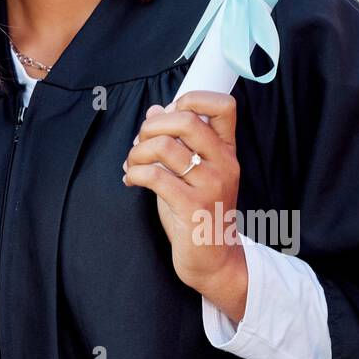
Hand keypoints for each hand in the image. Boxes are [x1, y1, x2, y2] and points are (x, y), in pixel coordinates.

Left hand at [122, 92, 245, 305]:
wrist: (214, 260)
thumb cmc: (199, 213)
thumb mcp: (192, 172)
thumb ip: (178, 141)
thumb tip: (156, 110)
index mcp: (227, 150)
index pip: (224, 105)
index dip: (192, 98)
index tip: (169, 113)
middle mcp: (224, 164)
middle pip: (187, 120)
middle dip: (152, 126)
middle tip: (140, 143)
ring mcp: (210, 186)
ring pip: (166, 147)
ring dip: (138, 151)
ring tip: (132, 164)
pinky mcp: (192, 208)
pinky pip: (156, 176)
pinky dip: (135, 173)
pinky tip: (131, 180)